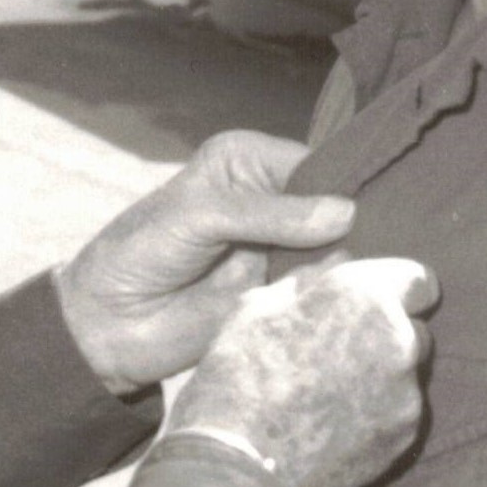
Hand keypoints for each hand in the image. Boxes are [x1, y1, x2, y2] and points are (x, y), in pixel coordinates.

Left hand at [54, 131, 356, 393]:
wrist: (107, 325)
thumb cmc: (141, 251)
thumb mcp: (201, 216)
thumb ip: (271, 214)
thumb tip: (346, 214)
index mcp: (249, 162)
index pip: (317, 163)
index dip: (344, 180)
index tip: (376, 200)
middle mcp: (273, 201)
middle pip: (335, 206)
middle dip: (354, 222)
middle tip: (379, 239)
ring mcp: (282, 251)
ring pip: (338, 250)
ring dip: (347, 262)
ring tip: (361, 270)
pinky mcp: (283, 296)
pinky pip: (323, 291)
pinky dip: (332, 293)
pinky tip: (342, 295)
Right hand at [172, 255, 434, 486]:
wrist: (240, 462)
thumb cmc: (239, 374)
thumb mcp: (257, 307)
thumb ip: (310, 280)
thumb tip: (338, 264)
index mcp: (366, 296)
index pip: (418, 280)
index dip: (396, 290)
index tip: (375, 305)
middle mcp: (400, 340)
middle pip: (415, 330)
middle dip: (387, 337)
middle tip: (339, 356)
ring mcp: (407, 394)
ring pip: (406, 376)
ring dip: (382, 380)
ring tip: (331, 398)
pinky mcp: (404, 438)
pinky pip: (399, 416)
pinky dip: (377, 417)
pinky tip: (335, 428)